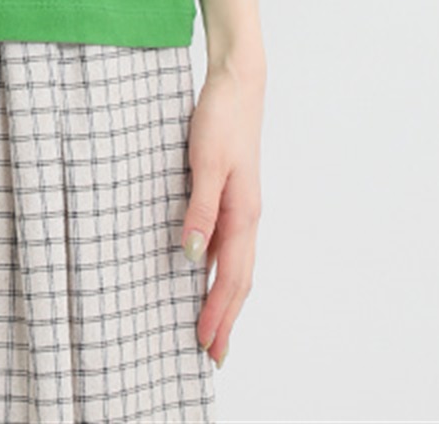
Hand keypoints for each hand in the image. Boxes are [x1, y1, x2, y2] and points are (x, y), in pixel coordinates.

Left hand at [179, 59, 265, 368]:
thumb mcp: (204, 162)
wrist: (237, 83)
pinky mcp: (233, 193)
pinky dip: (220, 269)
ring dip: (225, 297)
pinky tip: (205, 272)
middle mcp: (247, 216)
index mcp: (243, 214)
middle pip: (238, 279)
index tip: (205, 344)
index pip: (230, 277)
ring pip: (236, 264)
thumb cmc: (221, 118)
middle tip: (213, 355)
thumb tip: (192, 257)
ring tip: (213, 325)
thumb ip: (200, 209)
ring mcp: (242, 206)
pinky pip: (229, 244)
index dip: (218, 312)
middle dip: (226, 317)